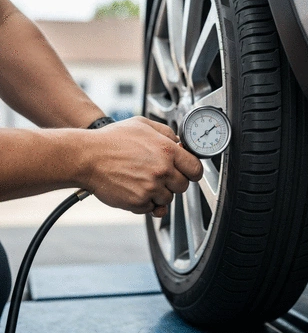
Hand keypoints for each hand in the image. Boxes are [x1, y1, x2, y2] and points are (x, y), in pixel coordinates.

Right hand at [80, 117, 202, 215]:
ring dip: (159, 193)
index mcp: (167, 151)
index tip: (187, 172)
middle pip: (183, 186)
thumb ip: (166, 132)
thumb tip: (179, 142)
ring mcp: (151, 188)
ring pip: (168, 199)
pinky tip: (134, 188)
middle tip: (159, 175)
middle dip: (174, 182)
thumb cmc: (112, 140)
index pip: (195, 169)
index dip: (192, 171)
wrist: (87, 157)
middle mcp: (162, 170)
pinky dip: (145, 201)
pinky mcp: (138, 202)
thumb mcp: (142, 125)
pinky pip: (151, 208)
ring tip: (142, 180)